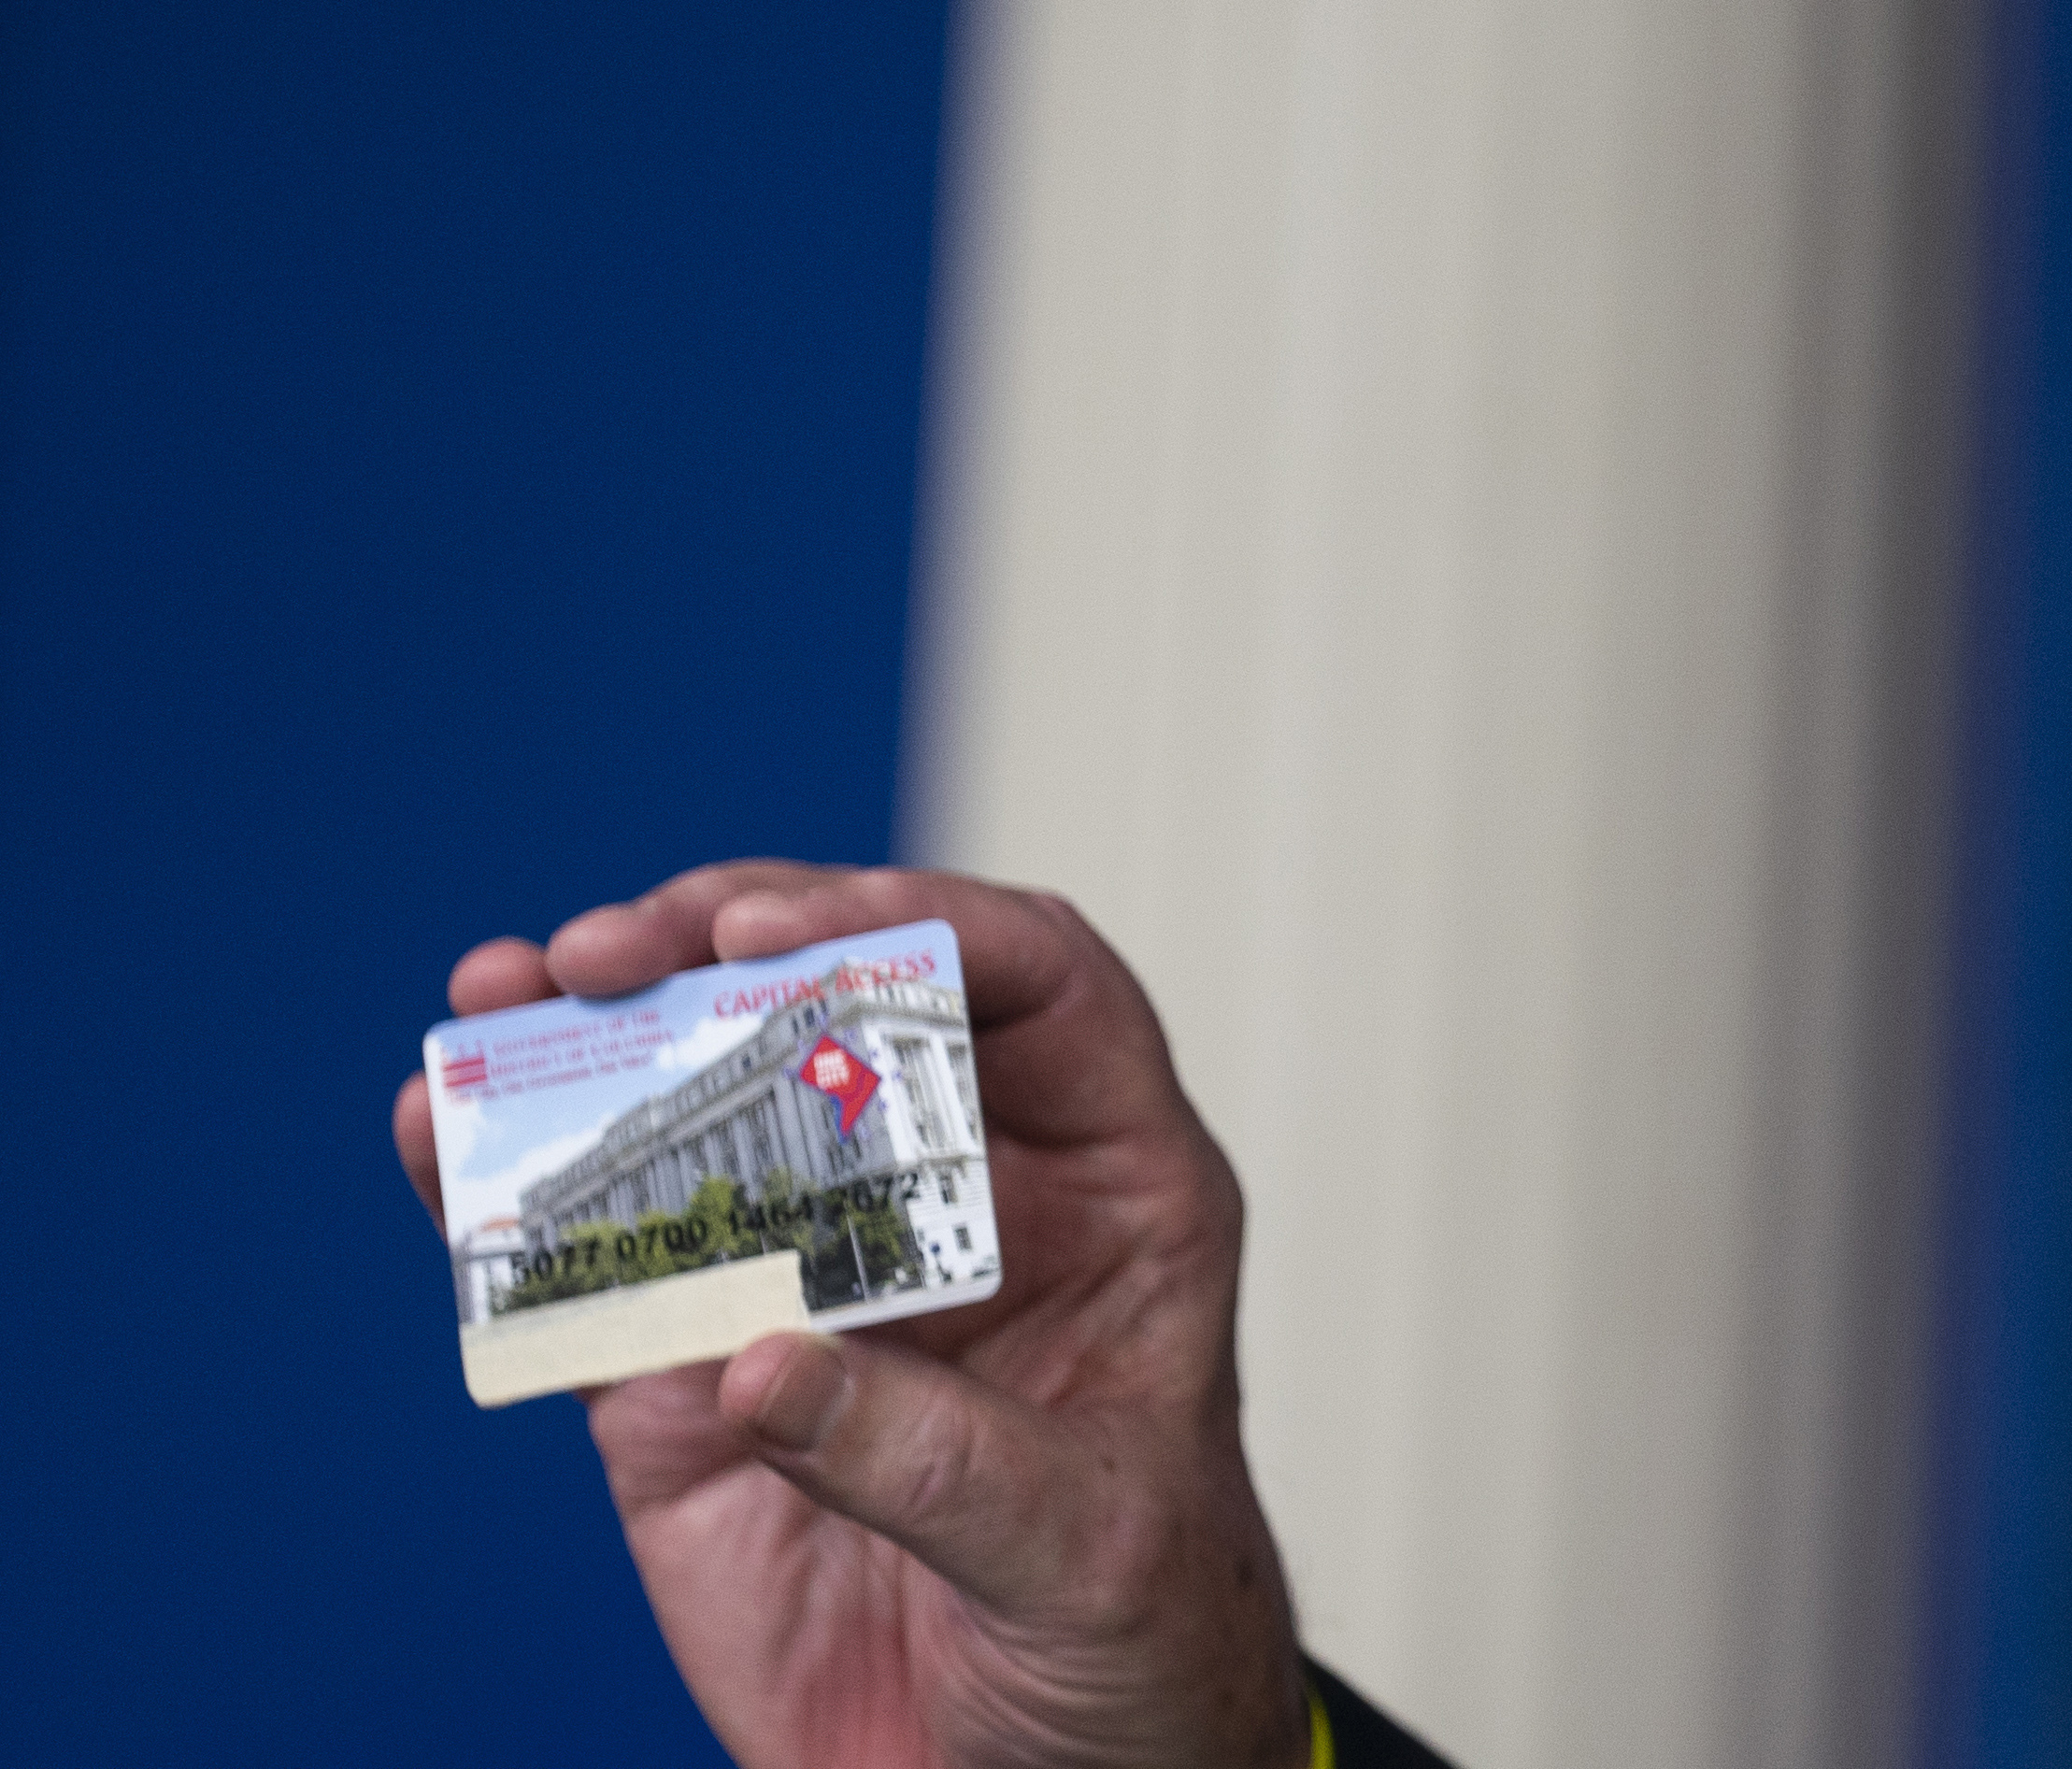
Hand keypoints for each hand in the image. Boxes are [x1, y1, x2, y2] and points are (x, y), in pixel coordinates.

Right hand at [395, 863, 1310, 1768]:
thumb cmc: (1134, 1646)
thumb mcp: (1087, 1549)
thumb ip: (937, 1457)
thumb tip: (760, 1360)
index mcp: (1114, 1191)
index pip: (1038, 987)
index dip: (917, 928)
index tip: (786, 930)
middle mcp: (964, 1202)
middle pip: (846, 1010)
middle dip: (724, 948)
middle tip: (612, 948)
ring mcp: (818, 1285)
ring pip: (705, 1117)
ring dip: (596, 1042)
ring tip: (498, 1001)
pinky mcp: (695, 1391)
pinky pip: (597, 1273)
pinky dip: (508, 1200)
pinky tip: (434, 1138)